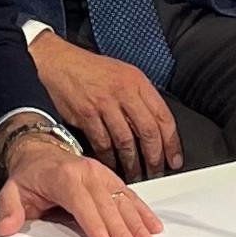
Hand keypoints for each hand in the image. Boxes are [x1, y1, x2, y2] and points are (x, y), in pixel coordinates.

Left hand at [0, 127, 162, 236]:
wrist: (41, 154)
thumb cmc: (30, 177)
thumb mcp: (12, 191)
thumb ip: (9, 209)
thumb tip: (7, 228)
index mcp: (62, 175)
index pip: (79, 199)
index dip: (92, 219)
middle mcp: (86, 172)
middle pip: (105, 202)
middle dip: (119, 227)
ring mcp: (102, 175)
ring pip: (122, 199)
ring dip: (135, 220)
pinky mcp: (111, 180)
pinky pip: (130, 195)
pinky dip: (142, 211)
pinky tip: (153, 225)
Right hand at [31, 29, 182, 178]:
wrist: (61, 62)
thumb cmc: (94, 71)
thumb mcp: (125, 74)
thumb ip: (141, 98)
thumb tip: (157, 127)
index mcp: (137, 82)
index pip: (163, 117)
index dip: (171, 142)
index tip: (173, 159)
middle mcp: (123, 92)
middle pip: (147, 132)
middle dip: (154, 157)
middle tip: (156, 171)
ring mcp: (104, 104)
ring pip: (125, 141)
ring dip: (132, 162)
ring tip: (135, 173)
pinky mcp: (86, 115)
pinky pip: (102, 143)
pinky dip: (108, 158)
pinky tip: (112, 165)